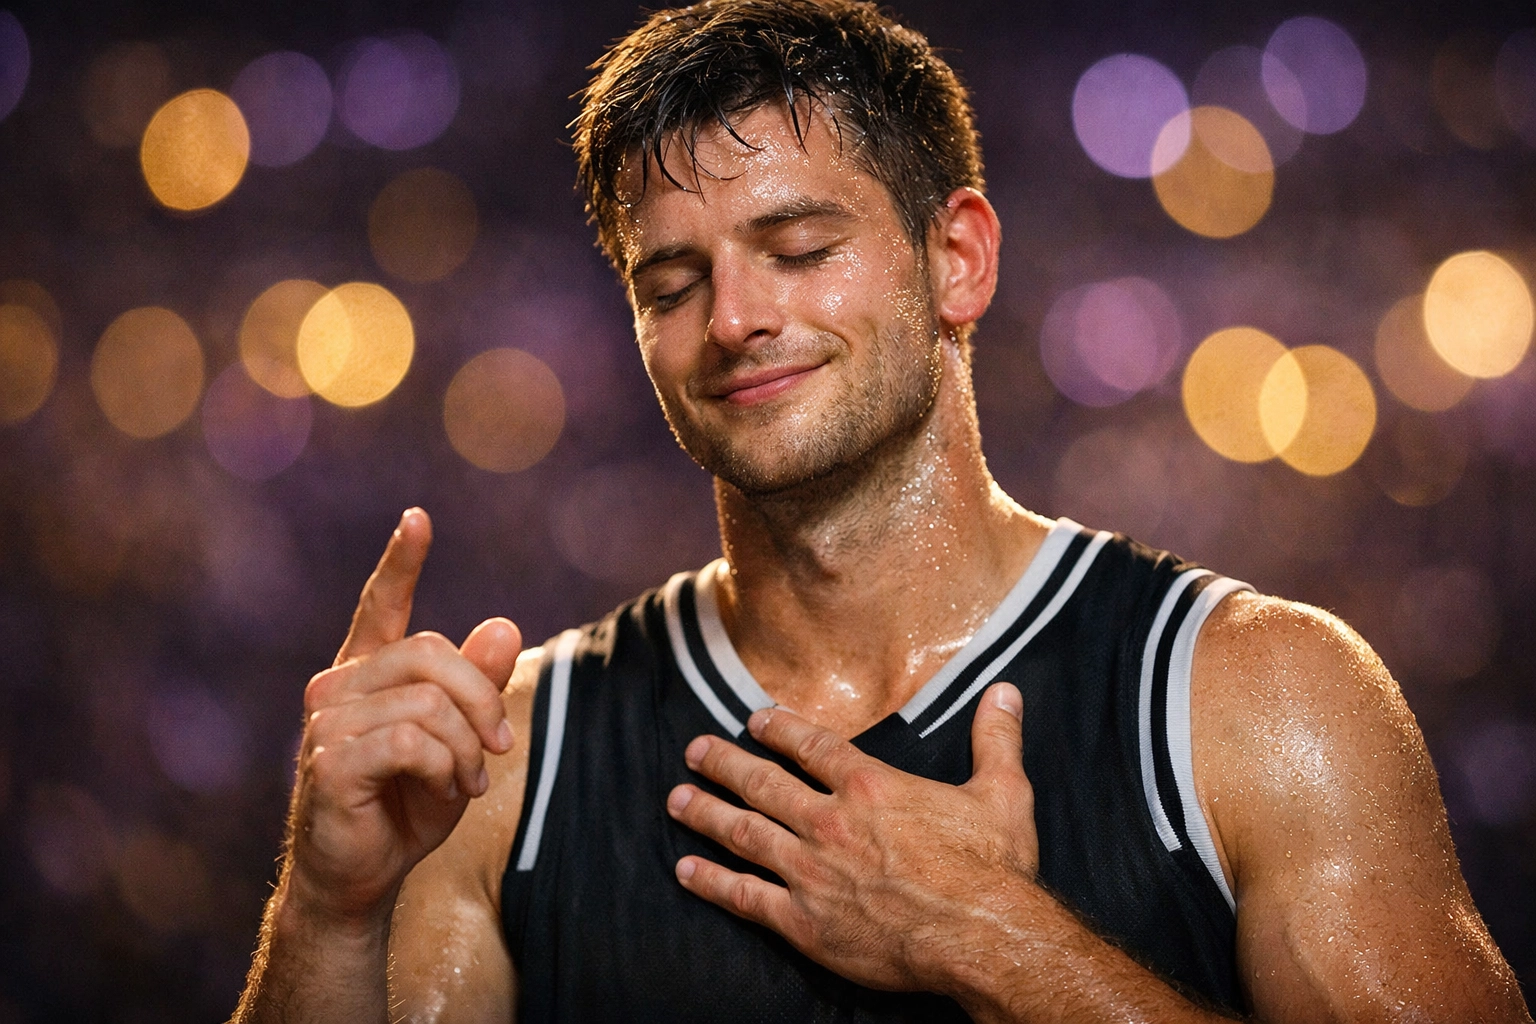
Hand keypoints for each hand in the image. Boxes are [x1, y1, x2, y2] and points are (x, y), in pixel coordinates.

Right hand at [285, 508, 521, 926]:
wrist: (361, 877)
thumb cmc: (405, 806)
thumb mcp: (458, 742)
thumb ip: (479, 686)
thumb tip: (503, 625)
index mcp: (366, 673)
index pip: (380, 605)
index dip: (400, 562)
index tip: (418, 519)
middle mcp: (338, 685)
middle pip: (432, 653)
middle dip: (483, 700)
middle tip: (498, 748)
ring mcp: (326, 721)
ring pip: (429, 701)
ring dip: (467, 746)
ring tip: (468, 780)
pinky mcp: (328, 760)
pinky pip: (412, 738)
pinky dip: (446, 764)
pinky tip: (446, 789)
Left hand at [665, 682, 1039, 992]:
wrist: (981, 936)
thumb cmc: (992, 869)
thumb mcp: (1003, 793)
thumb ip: (996, 739)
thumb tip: (1005, 693)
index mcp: (870, 786)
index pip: (811, 745)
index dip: (779, 729)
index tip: (754, 720)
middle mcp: (830, 821)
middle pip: (762, 784)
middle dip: (723, 763)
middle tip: (694, 751)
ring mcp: (811, 871)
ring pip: (743, 833)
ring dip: (705, 813)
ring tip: (677, 799)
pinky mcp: (804, 921)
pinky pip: (745, 896)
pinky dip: (711, 882)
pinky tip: (686, 871)